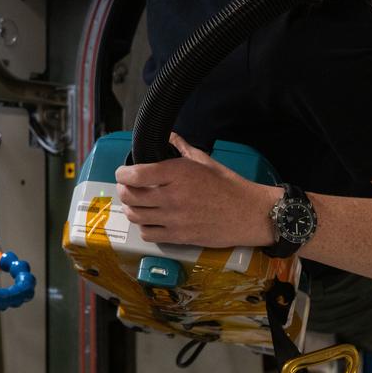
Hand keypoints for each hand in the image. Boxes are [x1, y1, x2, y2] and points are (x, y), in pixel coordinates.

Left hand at [116, 133, 278, 247]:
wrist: (249, 214)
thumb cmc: (228, 186)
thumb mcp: (204, 160)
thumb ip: (181, 147)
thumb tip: (168, 136)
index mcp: (177, 173)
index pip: (135, 174)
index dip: (122, 174)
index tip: (122, 173)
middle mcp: (172, 196)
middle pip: (130, 196)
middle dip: (123, 190)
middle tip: (127, 187)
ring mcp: (174, 219)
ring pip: (135, 216)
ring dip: (130, 209)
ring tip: (136, 204)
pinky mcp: (178, 237)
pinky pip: (148, 234)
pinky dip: (144, 227)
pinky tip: (150, 221)